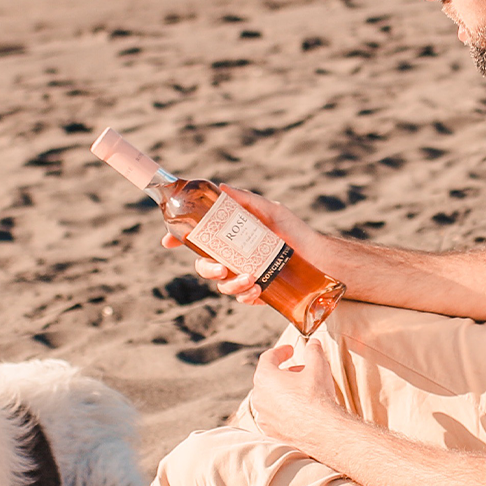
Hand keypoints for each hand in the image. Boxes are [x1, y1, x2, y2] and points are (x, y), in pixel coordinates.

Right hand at [160, 185, 329, 304]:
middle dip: (206, 269)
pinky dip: (246, 295)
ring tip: (249, 279)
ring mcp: (244, 276)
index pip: (199, 240)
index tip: (167, 241)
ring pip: (222, 286)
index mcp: (231, 239)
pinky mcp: (257, 293)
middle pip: (205, 266)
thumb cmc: (294, 231)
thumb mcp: (269, 210)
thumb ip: (245, 200)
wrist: (318, 256)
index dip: (179, 240)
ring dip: (231, 285)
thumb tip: (220, 187)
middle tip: (219, 268)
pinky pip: (243, 298)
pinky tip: (257, 290)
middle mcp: (233, 258)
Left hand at [248, 338, 342, 449]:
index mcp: (265, 377)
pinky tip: (299, 411)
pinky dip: (284, 410)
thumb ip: (313, 351)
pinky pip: (274, 416)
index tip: (290, 350)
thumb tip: (313, 342)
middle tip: (301, 371)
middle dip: (285, 372)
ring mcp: (263, 416)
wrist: (322, 431)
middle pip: (268, 378)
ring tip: (302, 391)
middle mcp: (259, 397)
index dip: (281, 351)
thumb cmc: (316, 397)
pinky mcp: (271, 432)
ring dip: (283, 392)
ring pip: (270, 399)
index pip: (268, 358)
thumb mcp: (318, 366)